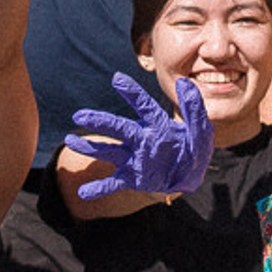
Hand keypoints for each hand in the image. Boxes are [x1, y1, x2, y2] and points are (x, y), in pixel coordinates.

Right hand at [68, 71, 213, 200]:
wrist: (187, 177)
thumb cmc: (193, 149)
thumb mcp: (201, 131)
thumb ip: (195, 110)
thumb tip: (185, 84)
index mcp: (158, 126)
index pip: (145, 107)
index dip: (133, 93)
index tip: (118, 79)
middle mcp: (141, 140)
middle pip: (119, 128)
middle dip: (101, 122)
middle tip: (80, 115)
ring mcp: (135, 159)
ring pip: (110, 152)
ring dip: (91, 148)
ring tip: (71, 142)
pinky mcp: (132, 178)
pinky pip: (114, 184)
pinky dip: (99, 188)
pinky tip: (84, 193)